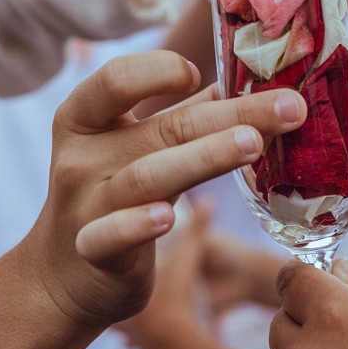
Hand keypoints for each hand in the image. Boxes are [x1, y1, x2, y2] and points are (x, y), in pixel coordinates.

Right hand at [30, 51, 304, 329]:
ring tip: (252, 145)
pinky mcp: (93, 251)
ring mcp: (85, 204)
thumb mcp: (130, 150)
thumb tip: (240, 82)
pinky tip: (170, 217)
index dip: (159, 69)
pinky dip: (138, 224)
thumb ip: (178, 118)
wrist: (58, 279)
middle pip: (163, 129)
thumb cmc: (107, 197)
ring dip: (203, 158)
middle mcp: (82, 157)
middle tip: (288, 108)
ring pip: (146, 177)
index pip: (116, 78)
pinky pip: (113, 235)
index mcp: (85, 120)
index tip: (201, 72)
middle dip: (230, 115)